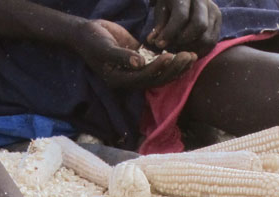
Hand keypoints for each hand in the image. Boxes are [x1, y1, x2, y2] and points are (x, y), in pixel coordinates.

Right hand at [74, 19, 197, 88]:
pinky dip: (172, 60)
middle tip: (188, 56)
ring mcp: (137, 70)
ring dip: (177, 66)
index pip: (143, 78)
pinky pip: (159, 63)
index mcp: (121, 80)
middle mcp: (131, 78)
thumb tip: (139, 63)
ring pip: (161, 73)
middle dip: (173, 69)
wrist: (86, 34)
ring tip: (191, 56)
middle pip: (156, 78)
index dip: (157, 69)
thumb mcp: (103, 47)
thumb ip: (120, 56)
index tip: (169, 56)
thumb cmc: (92, 41)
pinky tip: (184, 52)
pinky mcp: (142, 60)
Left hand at [149, 0, 221, 53]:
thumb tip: (153, 41)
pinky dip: (200, 49)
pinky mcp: (218, 20)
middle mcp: (203, 0)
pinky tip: (188, 48)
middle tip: (172, 45)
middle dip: (184, 40)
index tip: (159, 44)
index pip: (181, 16)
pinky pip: (212, 41)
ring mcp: (213, 10)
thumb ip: (159, 26)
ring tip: (178, 47)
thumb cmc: (170, 3)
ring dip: (192, 47)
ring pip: (207, 36)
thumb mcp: (161, 10)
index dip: (170, 33)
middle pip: (199, 25)